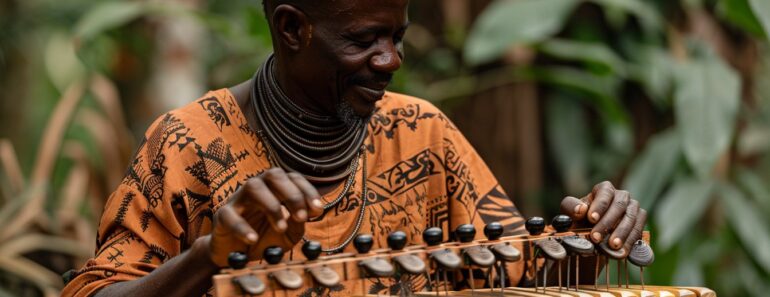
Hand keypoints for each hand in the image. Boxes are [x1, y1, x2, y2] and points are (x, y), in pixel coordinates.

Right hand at [207, 168, 323, 266]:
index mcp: (276, 189)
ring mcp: (239, 200)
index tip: (318, 209)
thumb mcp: (289, 233)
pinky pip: (230, 215)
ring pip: (253, 187)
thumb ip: (299, 222)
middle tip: (301, 217)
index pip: (293, 178)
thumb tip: (311, 211)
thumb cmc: (265, 238)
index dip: (308, 191)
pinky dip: (242, 227)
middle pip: (274, 175)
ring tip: (281, 227)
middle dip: (292, 194)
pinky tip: (253, 239)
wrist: (236, 255)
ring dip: (271, 206)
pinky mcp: (222, 216)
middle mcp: (258, 189)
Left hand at [560, 181, 646, 252]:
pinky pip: (638, 230)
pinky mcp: (640, 222)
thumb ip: (571, 207)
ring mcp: (633, 208)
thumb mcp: (571, 213)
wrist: (592, 237)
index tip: (591, 218)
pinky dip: (630, 241)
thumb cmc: (581, 220)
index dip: (599, 205)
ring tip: (612, 246)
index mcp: (604, 189)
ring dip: (621, 233)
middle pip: (618, 206)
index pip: (605, 193)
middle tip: (596, 238)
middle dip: (607, 223)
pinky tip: (622, 251)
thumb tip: (581, 209)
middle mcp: (622, 196)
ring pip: (630, 218)